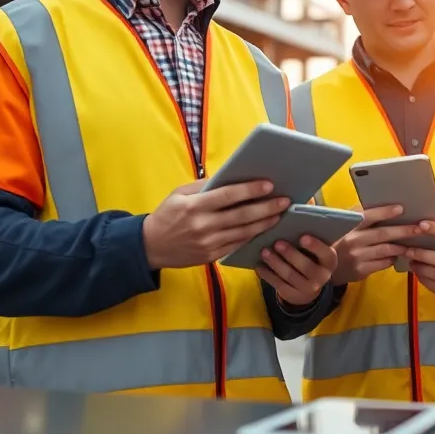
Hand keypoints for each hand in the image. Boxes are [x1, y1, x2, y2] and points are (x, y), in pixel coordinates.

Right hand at [142, 179, 289, 269]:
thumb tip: (229, 177)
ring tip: (280, 214)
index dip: (250, 190)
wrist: (149, 247)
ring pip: (243, 232)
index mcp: (194, 206)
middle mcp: (203, 226)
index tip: (268, 184)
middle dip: (266, 207)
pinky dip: (252, 236)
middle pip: (242, 215)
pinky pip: (237, 245)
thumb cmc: (166, 215)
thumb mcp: (179, 194)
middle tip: (285, 200)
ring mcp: (208, 243)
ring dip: (264, 223)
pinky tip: (264, 228)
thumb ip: (203, 186)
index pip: (228, 196)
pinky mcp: (211, 256)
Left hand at [257, 236, 337, 307]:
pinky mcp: (292, 295)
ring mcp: (307, 288)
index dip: (315, 246)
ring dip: (275, 263)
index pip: (325, 254)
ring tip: (264, 252)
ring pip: (290, 275)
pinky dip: (268, 275)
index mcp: (329, 261)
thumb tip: (294, 221)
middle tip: (277, 243)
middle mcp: (322, 277)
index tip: (302, 237)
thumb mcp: (317, 251)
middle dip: (290, 254)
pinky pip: (279, 285)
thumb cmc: (311, 258)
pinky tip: (259, 266)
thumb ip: (311, 239)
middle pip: (306, 266)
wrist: (309, 286)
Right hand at [330, 204, 422, 285]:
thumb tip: (380, 204)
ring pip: (386, 250)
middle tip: (419, 228)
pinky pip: (383, 263)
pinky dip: (392, 258)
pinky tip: (397, 254)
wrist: (321, 267)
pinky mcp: (361, 271)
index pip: (368, 216)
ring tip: (413, 242)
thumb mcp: (341, 224)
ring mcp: (357, 257)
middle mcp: (353, 241)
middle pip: (383, 234)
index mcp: (348, 226)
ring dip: (402, 246)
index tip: (401, 208)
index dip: (385, 212)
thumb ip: (356, 215)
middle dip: (404, 230)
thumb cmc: (337, 240)